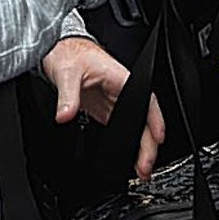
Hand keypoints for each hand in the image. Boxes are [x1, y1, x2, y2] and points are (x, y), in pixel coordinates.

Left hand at [43, 36, 165, 178]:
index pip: (145, 101)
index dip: (155, 120)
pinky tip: (125, 157)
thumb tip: (65, 115)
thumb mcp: (67, 74)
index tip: (158, 138)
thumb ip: (67, 97)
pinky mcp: (104, 108)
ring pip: (134, 126)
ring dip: (139, 147)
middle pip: (143, 119)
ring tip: (140, 169)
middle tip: (146, 166)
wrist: (59, 50)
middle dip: (148, 144)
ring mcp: (114, 100)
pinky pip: (121, 127)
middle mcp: (121, 91)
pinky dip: (126, 143)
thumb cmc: (69, 53)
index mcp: (120, 79)